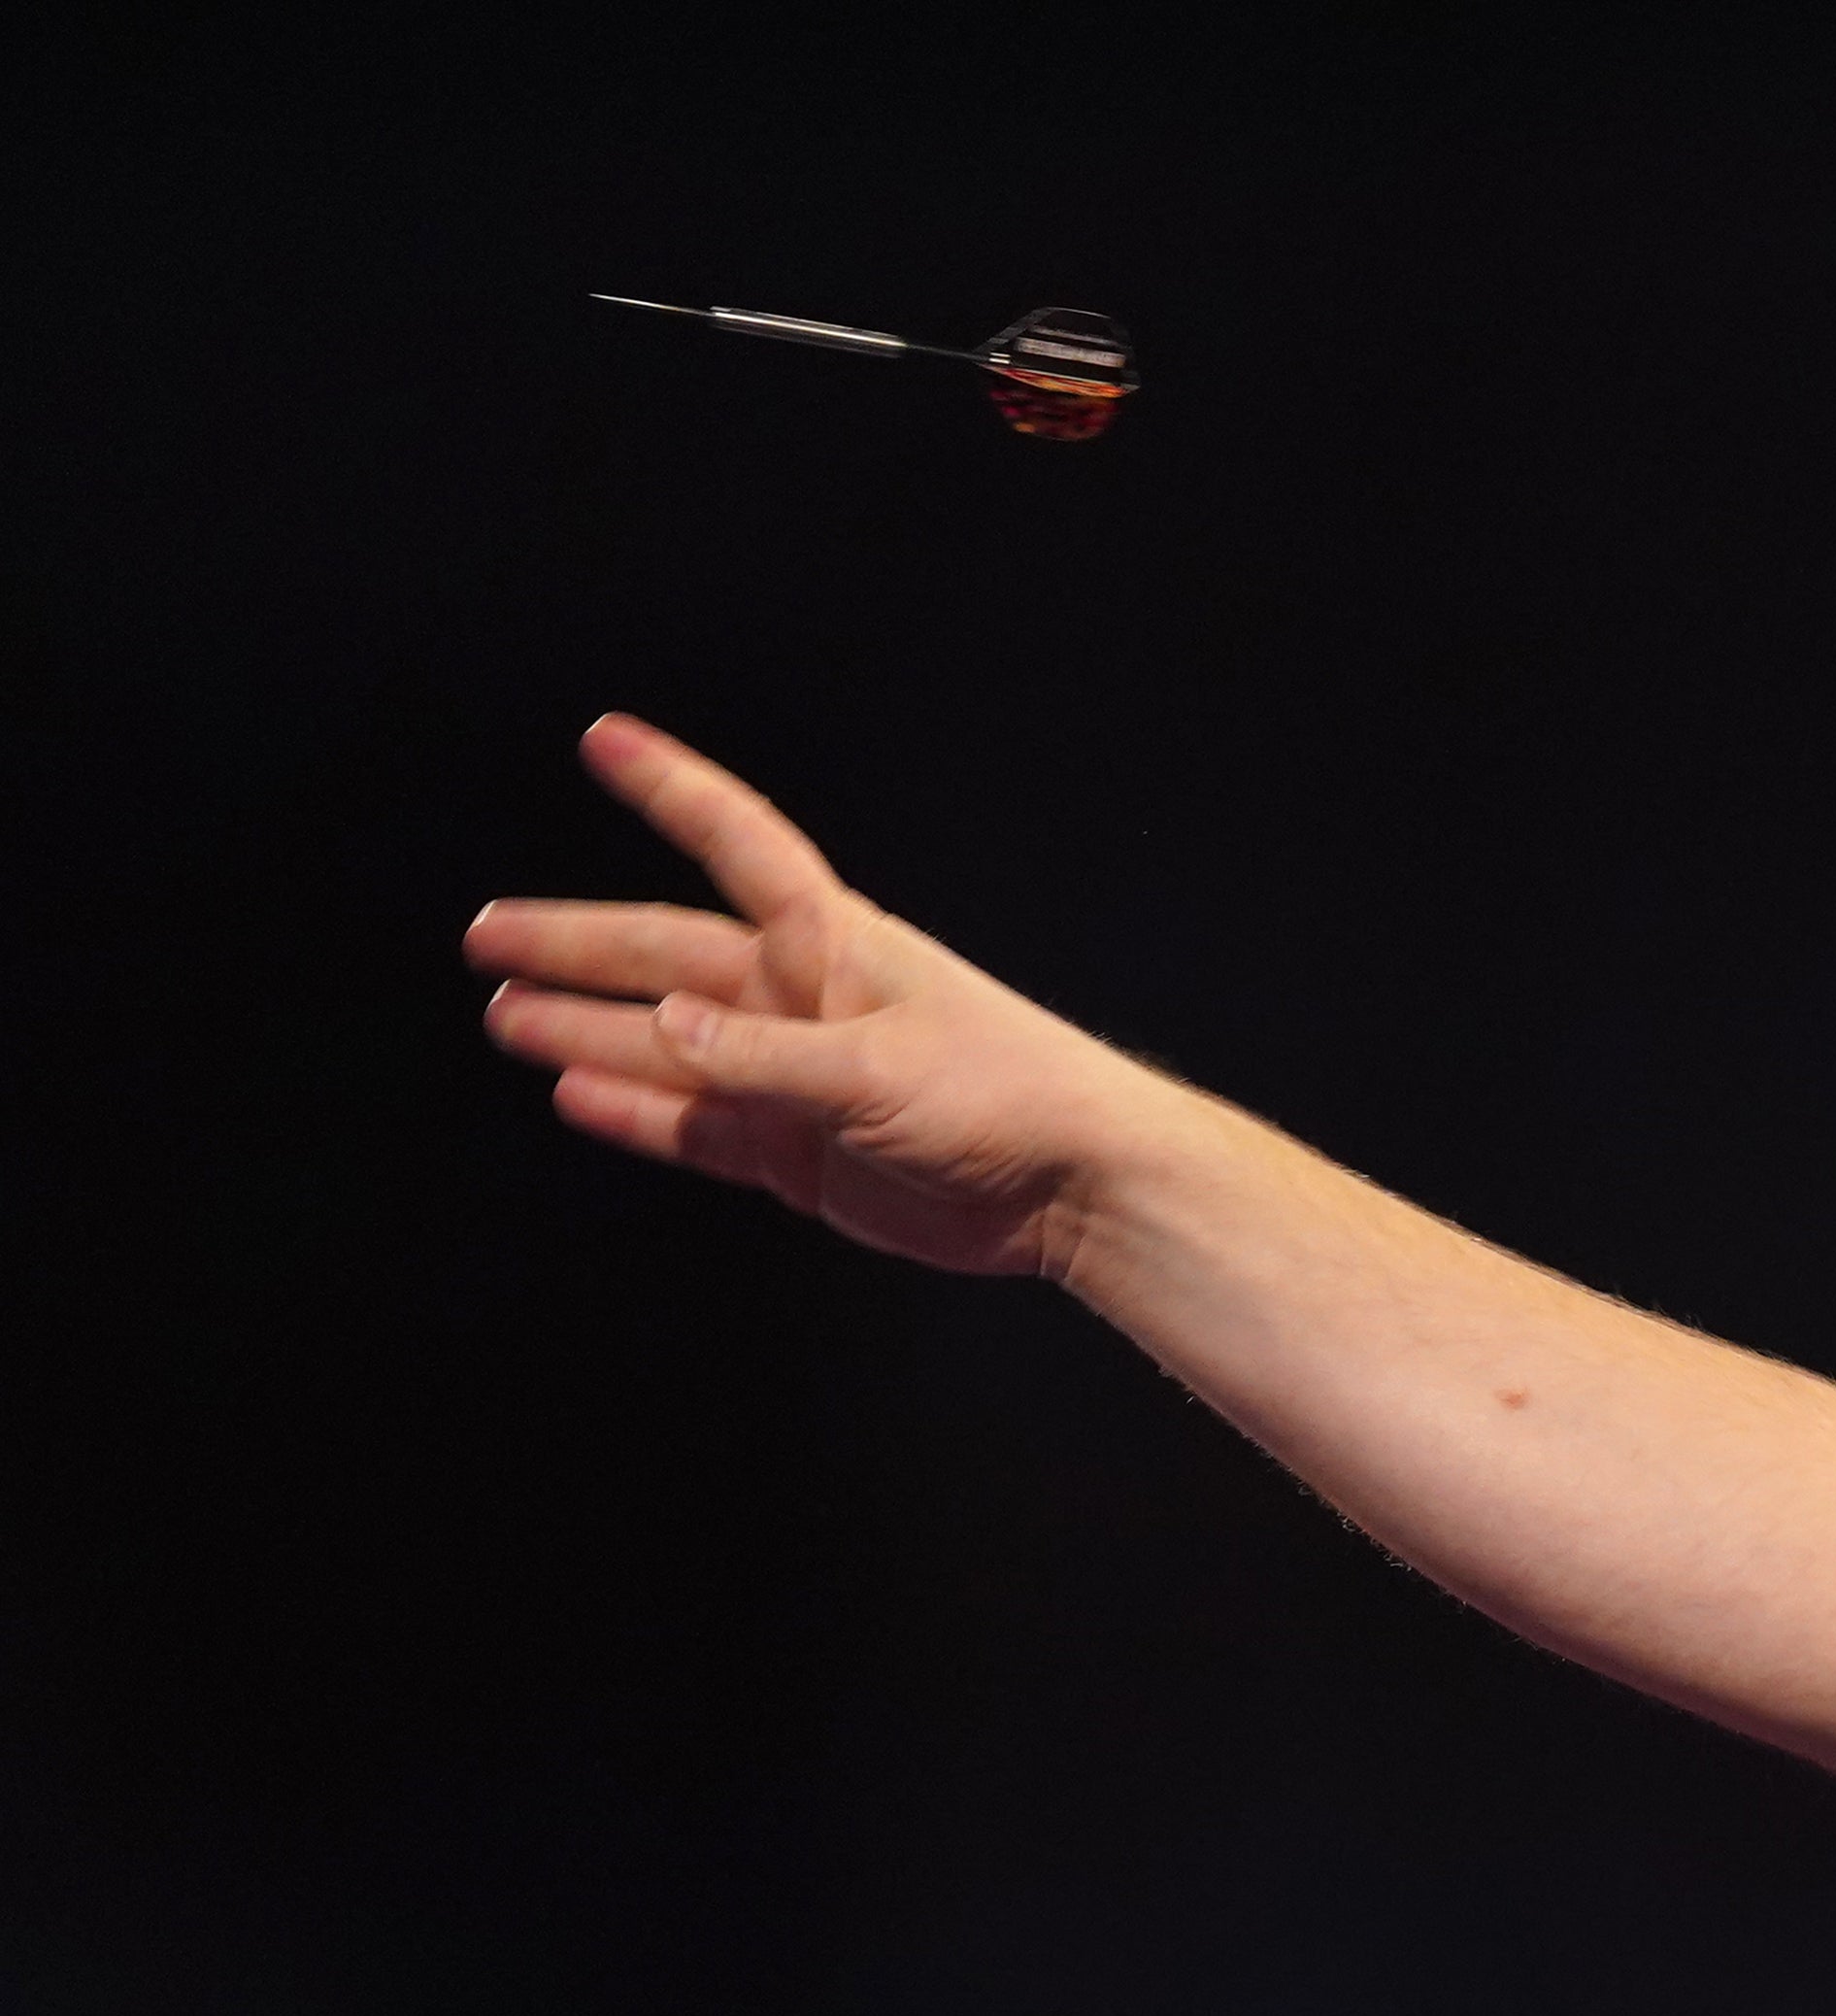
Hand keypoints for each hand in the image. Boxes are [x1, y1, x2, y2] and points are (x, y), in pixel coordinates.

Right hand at [468, 716, 1173, 1277]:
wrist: (1077, 1188)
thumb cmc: (1008, 1096)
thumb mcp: (879, 1068)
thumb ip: (765, 1058)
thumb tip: (660, 1027)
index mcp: (833, 945)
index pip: (737, 843)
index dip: (672, 789)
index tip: (605, 738)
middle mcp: (802, 999)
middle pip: (667, 958)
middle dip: (578, 945)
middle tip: (489, 938)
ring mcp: (794, 1079)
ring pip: (668, 1047)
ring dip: (590, 1032)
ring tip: (506, 1020)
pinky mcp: (799, 1154)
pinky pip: (698, 1127)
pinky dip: (638, 1114)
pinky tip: (573, 1095)